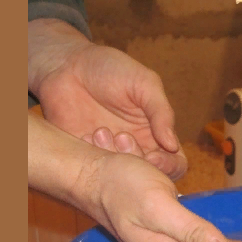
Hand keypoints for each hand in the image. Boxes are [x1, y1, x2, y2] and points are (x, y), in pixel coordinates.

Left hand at [28, 18, 186, 179]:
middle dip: (137, 161)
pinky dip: (91, 157)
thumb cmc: (111, 69)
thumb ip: (161, 113)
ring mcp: (109, 153)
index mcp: (156, 133)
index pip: (174, 162)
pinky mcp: (84, 155)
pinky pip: (93, 170)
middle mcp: (135, 148)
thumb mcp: (145, 84)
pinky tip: (84, 134)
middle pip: (148, 174)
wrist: (67, 65)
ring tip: (99, 131)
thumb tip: (173, 145)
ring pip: (121, 175)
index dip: (169, 166)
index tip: (154, 157)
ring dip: (113, 157)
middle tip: (122, 137)